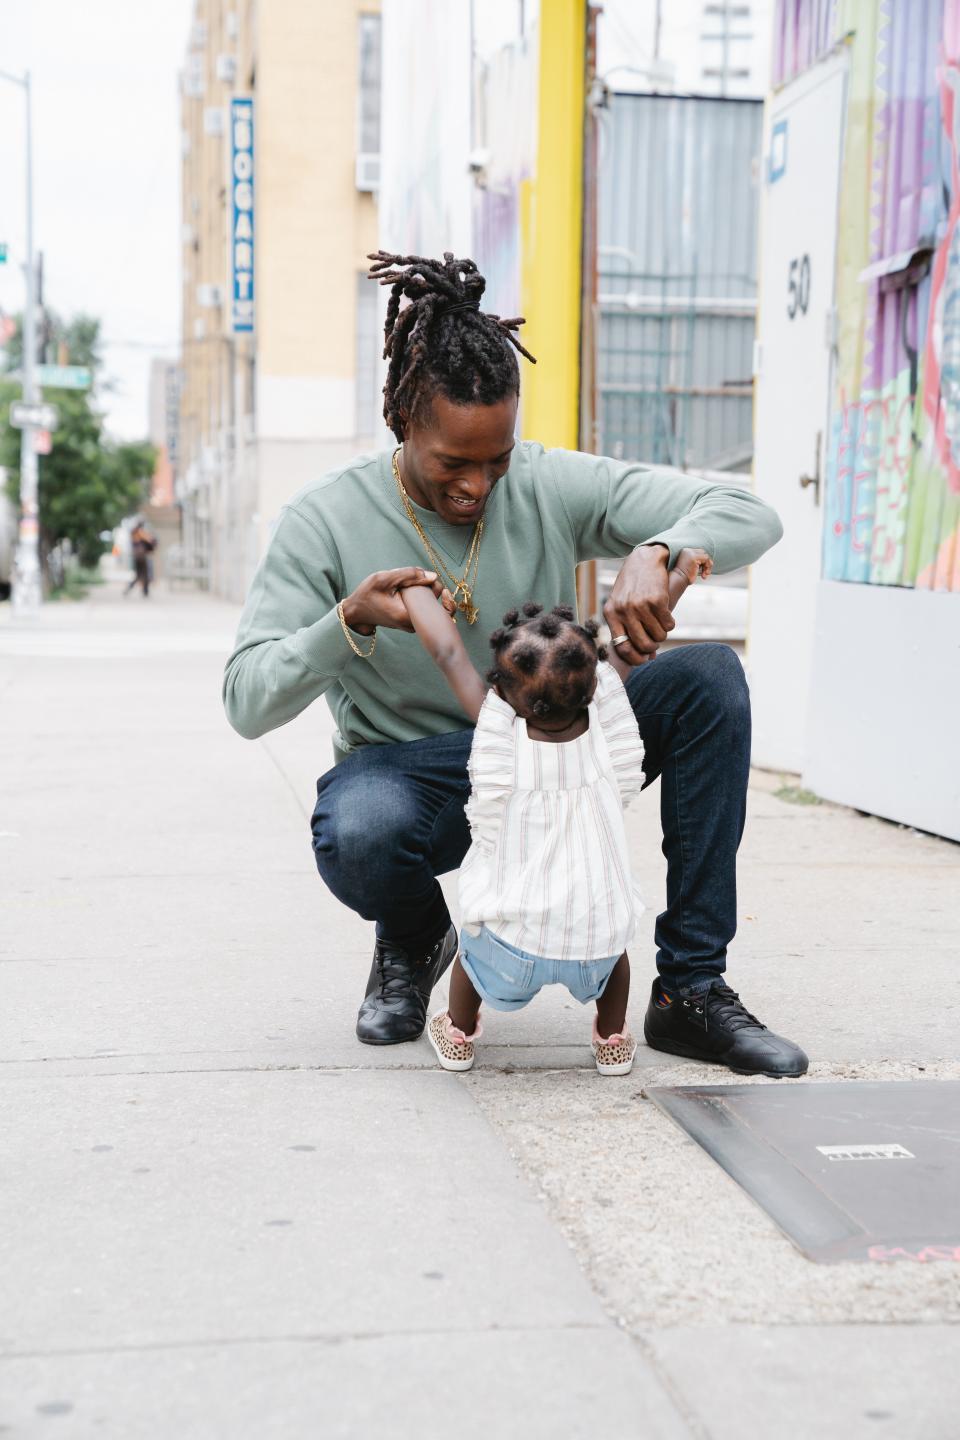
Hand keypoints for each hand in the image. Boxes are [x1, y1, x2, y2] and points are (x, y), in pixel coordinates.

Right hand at [341, 569, 454, 634]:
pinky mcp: (410, 624)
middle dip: (433, 591)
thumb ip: (409, 575)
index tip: (430, 580)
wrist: (356, 611)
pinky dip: (422, 601)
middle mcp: (413, 625)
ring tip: (412, 587)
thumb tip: (434, 577)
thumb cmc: (367, 594)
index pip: (437, 603)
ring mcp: (412, 626)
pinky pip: (423, 612)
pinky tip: (410, 592)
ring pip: (430, 609)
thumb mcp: (384, 579)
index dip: (438, 589)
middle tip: (421, 580)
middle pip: (437, 607)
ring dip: (426, 595)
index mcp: (408, 616)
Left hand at [603, 544, 674, 665]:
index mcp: (610, 613)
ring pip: (658, 636)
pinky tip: (667, 616)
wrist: (644, 559)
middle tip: (655, 639)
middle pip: (643, 645)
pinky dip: (670, 624)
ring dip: (663, 634)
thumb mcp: (622, 605)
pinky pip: (668, 625)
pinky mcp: (656, 600)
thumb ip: (630, 629)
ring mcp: (639, 605)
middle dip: (652, 646)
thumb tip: (648, 658)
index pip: (621, 648)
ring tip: (660, 625)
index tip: (644, 658)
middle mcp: (623, 610)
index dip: (635, 658)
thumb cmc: (632, 586)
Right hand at [666, 547, 712, 608]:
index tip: (702, 571)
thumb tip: (709, 561)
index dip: (703, 561)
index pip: (698, 552)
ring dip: (707, 566)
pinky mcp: (694, 558)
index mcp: (685, 551)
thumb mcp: (691, 567)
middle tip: (706, 573)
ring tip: (705, 574)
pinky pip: (706, 559)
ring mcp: (690, 553)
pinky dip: (707, 567)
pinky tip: (704, 574)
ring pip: (706, 556)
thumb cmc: (683, 577)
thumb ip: (697, 562)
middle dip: (706, 563)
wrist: (678, 581)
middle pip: (703, 552)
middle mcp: (687, 550)